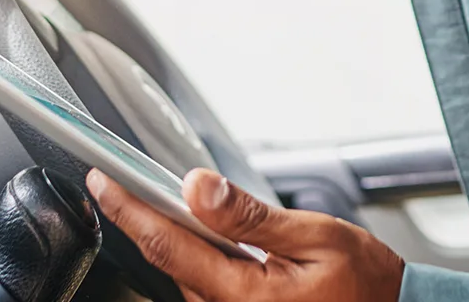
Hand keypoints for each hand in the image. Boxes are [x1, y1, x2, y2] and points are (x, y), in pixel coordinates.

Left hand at [87, 168, 404, 301]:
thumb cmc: (365, 286)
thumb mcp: (315, 236)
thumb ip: (250, 216)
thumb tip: (199, 188)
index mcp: (243, 296)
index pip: (166, 245)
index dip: (128, 209)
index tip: (103, 180)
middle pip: (170, 262)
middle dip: (152, 219)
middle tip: (134, 180)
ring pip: (185, 276)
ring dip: (178, 240)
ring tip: (179, 204)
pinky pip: (206, 290)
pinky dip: (199, 259)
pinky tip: (211, 238)